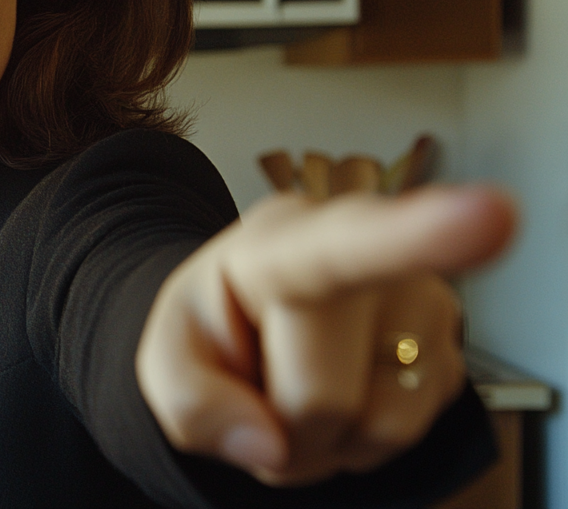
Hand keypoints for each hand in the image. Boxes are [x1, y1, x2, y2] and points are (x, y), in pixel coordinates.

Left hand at [135, 185, 515, 486]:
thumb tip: (270, 445)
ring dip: (331, 435)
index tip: (492, 213)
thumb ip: (191, 403)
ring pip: (380, 422)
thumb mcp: (168, 361)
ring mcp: (417, 296)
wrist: (247, 325)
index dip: (420, 233)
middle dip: (285, 424)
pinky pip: (412, 432)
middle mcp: (363, 255)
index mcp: (280, 242)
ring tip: (302, 384)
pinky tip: (342, 388)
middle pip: (326, 395)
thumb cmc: (214, 329)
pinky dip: (364, 436)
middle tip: (262, 390)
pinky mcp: (447, 343)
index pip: (347, 242)